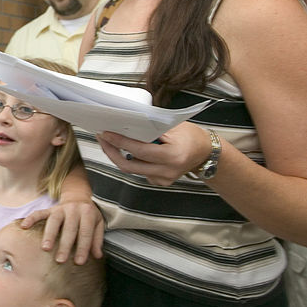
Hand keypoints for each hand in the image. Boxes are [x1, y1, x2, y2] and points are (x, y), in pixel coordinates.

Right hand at [20, 197, 103, 264]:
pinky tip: (25, 226)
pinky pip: (39, 213)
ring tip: (45, 248)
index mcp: (88, 213)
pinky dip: (31, 218)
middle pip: (69, 228)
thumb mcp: (98, 223)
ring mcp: (60, 208)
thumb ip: (97, 239)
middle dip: (65, 245)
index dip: (83, 247)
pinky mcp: (50, 209)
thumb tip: (97, 255)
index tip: (79, 262)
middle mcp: (73, 209)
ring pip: (54, 221)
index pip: (85, 232)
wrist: (78, 196)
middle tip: (61, 260)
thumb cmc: (88, 214)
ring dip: (49, 235)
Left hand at [96, 122, 211, 185]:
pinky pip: (139, 171)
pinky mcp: (160, 182)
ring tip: (108, 141)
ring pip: (132, 169)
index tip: (105, 133)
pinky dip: (131, 160)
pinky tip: (123, 150)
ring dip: (118, 155)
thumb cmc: (190, 135)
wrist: (206, 152)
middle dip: (111, 151)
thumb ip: (152, 128)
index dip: (120, 142)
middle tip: (101, 137)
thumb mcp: (174, 127)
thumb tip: (126, 124)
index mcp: (172, 156)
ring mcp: (163, 180)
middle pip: (130, 165)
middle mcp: (167, 171)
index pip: (139, 150)